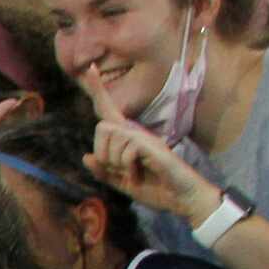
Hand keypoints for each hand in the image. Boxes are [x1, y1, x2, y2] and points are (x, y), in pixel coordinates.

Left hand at [79, 64, 220, 219]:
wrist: (182, 199)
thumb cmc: (157, 189)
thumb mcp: (123, 184)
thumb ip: (105, 173)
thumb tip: (86, 157)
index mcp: (128, 140)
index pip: (109, 111)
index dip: (98, 90)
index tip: (90, 69)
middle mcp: (136, 133)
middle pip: (102, 127)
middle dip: (103, 154)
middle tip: (120, 171)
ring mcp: (145, 138)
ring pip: (112, 137)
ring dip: (116, 163)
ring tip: (133, 173)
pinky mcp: (153, 146)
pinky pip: (127, 148)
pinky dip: (127, 167)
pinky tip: (139, 173)